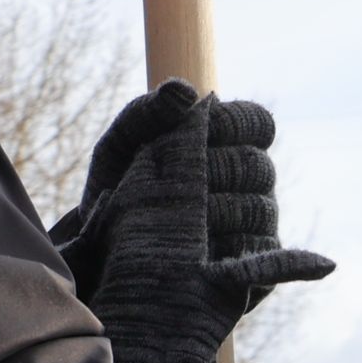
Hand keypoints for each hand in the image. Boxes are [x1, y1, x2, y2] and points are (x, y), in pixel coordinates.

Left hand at [48, 84, 334, 362]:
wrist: (98, 268)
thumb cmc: (111, 199)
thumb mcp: (118, 151)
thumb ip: (146, 114)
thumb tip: (186, 91)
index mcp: (225, 147)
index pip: (257, 123)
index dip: (235, 123)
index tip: (200, 131)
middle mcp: (248, 186)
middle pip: (259, 168)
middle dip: (215, 172)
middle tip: (176, 187)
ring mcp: (255, 227)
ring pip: (261, 209)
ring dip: (216, 214)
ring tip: (177, 225)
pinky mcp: (257, 271)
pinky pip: (262, 255)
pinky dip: (230, 252)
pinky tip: (200, 255)